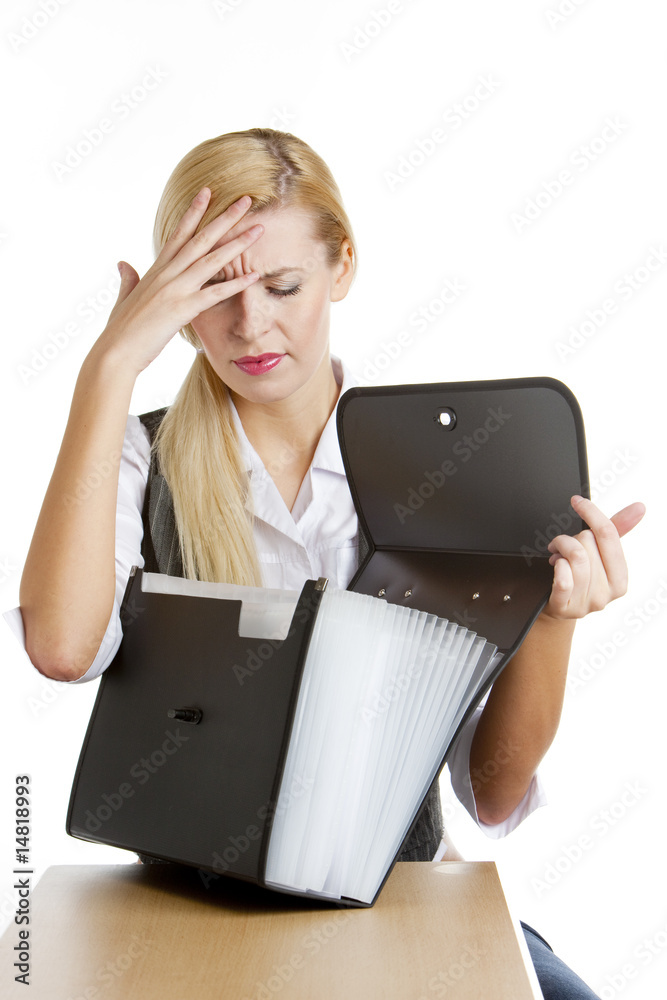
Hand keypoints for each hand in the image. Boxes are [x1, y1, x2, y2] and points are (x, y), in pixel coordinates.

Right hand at [93, 188, 263, 374]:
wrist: (115, 352)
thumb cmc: (121, 330)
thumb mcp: (124, 299)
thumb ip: (128, 279)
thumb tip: (123, 263)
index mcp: (156, 270)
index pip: (178, 234)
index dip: (194, 212)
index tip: (208, 192)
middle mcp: (167, 274)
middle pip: (200, 238)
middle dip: (224, 217)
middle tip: (245, 199)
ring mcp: (175, 289)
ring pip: (211, 259)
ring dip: (237, 243)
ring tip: (259, 229)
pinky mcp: (182, 309)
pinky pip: (215, 294)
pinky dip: (236, 284)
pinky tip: (255, 276)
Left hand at [542, 495, 645, 619]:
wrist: (557, 606)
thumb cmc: (579, 577)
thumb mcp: (598, 555)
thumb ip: (616, 530)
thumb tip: (639, 507)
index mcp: (620, 578)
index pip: (609, 535)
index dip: (591, 513)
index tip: (577, 501)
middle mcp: (607, 593)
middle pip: (588, 543)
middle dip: (570, 538)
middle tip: (563, 546)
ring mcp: (586, 602)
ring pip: (575, 557)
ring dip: (560, 548)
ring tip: (557, 554)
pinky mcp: (565, 607)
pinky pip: (563, 578)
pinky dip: (557, 565)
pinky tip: (555, 565)